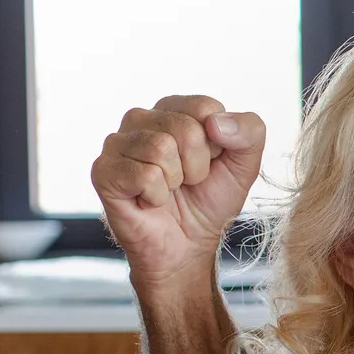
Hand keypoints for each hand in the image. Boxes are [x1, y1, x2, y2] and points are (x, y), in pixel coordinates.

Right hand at [91, 95, 265, 290]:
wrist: (188, 245)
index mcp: (174, 109)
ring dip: (177, 181)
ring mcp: (117, 143)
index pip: (205, 108)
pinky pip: (144, 175)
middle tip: (188, 182)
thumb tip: (216, 122)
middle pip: (185, 128)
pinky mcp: (103, 171)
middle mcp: (141, 119)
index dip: (218, 145)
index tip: (210, 163)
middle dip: (198, 166)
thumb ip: (250, 131)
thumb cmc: (211, 200)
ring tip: (169, 191)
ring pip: (161, 148)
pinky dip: (157, 196)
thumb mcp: (245, 165)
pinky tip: (150, 201)